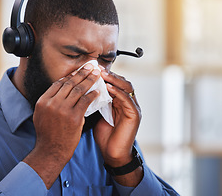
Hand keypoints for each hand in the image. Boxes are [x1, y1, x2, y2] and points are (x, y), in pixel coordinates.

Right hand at [23, 63, 99, 187]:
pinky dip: (92, 95)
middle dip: (82, 73)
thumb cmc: (47, 134)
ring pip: (78, 90)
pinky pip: (85, 101)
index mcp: (43, 101)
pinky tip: (98, 92)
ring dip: (89, 80)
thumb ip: (48, 102)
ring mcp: (63, 110)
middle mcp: (52, 103)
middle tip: (90, 66)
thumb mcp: (40, 115)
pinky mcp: (74, 117)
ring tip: (96, 74)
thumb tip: (59, 89)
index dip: (70, 75)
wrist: (51, 151)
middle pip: (69, 83)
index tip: (78, 71)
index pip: (58, 83)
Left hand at [93, 67, 142, 185]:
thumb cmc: (105, 135)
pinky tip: (108, 87)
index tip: (93, 69)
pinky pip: (127, 99)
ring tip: (102, 74)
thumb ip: (98, 101)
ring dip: (114, 80)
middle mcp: (128, 102)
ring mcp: (133, 108)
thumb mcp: (99, 113)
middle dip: (110, 74)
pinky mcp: (135, 115)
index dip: (105, 75)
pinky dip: (118, 92)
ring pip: (126, 87)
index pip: (115, 83)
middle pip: (122, 82)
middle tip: (97, 68)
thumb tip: (87, 88)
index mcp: (120, 101)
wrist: (112, 153)